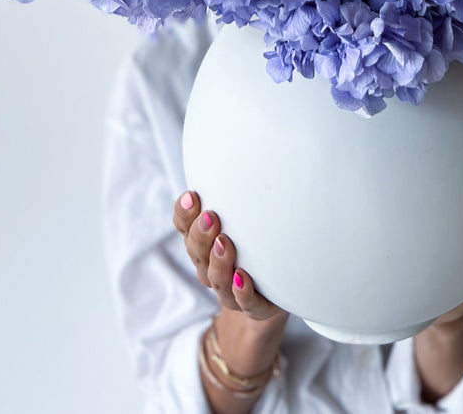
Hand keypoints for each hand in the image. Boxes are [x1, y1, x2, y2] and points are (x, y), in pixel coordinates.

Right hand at [172, 190, 288, 324]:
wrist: (277, 292)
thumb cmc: (255, 246)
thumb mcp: (242, 217)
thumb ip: (233, 196)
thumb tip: (236, 157)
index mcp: (203, 246)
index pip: (185, 229)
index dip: (184, 215)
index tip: (192, 196)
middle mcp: (211, 268)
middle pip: (197, 253)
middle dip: (201, 235)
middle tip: (210, 216)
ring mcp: (230, 289)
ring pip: (216, 278)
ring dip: (219, 260)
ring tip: (225, 241)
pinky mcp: (254, 306)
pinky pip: (245, 303)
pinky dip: (241, 291)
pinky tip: (242, 276)